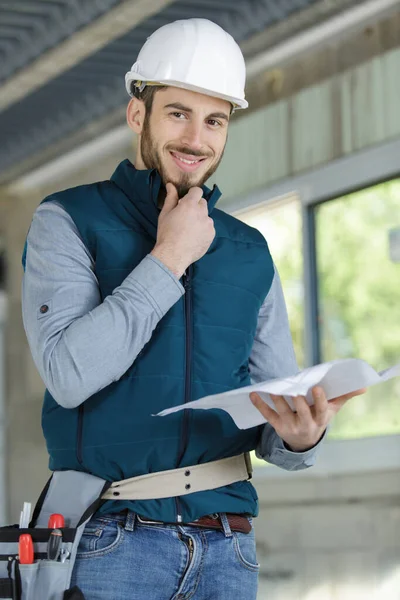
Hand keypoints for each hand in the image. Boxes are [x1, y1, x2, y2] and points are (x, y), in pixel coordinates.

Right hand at [151, 183, 215, 274]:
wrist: (173, 255)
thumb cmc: (166, 233)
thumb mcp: (165, 214)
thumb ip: (170, 198)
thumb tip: (171, 185)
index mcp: (190, 205)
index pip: (197, 191)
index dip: (191, 195)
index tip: (185, 202)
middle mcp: (202, 213)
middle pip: (202, 203)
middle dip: (195, 207)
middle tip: (185, 217)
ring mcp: (209, 224)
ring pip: (206, 216)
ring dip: (200, 219)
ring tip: (189, 230)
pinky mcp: (212, 235)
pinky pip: (209, 228)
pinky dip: (203, 230)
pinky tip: (194, 237)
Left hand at [250, 386, 366, 451]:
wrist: (304, 442)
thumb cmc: (319, 418)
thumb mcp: (333, 410)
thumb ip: (345, 396)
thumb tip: (363, 386)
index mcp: (320, 418)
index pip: (322, 409)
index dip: (319, 400)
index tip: (316, 388)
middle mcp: (305, 423)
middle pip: (301, 411)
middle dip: (298, 400)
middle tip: (294, 389)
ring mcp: (290, 425)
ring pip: (283, 411)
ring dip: (277, 399)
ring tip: (273, 388)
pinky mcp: (277, 426)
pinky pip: (267, 415)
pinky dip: (259, 405)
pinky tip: (253, 394)